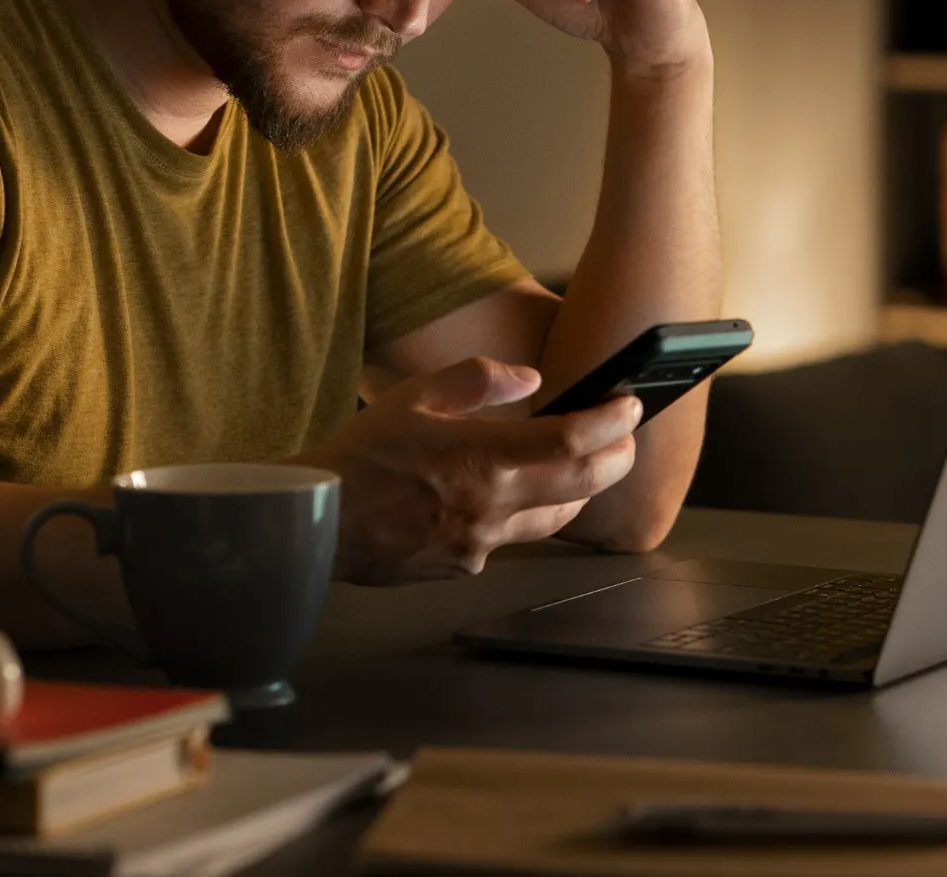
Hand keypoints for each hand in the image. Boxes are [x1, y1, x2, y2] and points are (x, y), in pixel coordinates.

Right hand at [301, 357, 641, 583]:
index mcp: (480, 458)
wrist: (317, 521)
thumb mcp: (413, 396)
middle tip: (624, 434)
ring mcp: (482, 543)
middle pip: (584, 485)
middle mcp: (490, 506)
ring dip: (580, 488)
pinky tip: (511, 492)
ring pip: (558, 517)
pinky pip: (514, 537)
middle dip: (617, 456)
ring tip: (583, 461)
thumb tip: (529, 379)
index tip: (629, 405)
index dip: (612, 422)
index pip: (573, 442)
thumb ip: (478, 380)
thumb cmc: (358, 457)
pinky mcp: (467, 566)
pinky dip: (526, 511)